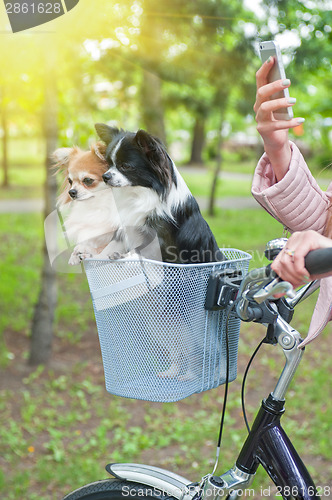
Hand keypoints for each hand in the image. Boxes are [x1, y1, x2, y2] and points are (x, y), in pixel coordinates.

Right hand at [254, 57, 303, 180]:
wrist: (276, 140)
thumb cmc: (279, 118)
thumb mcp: (281, 103)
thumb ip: (281, 93)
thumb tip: (285, 80)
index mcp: (261, 97)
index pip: (259, 80)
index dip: (264, 68)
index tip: (272, 58)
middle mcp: (257, 107)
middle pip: (261, 93)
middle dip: (273, 86)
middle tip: (288, 81)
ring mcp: (259, 119)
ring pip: (266, 107)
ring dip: (280, 103)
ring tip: (294, 101)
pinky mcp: (264, 130)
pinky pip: (277, 125)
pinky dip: (290, 122)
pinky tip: (301, 120)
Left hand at [271, 230, 331, 287]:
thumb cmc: (324, 264)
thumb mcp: (303, 274)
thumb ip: (290, 280)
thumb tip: (277, 293)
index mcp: (291, 245)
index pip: (276, 263)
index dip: (283, 276)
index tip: (292, 283)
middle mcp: (295, 238)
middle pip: (281, 262)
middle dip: (290, 277)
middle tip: (302, 281)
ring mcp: (301, 236)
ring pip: (286, 260)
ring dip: (295, 275)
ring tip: (305, 278)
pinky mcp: (309, 237)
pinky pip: (297, 256)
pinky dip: (300, 269)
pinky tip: (307, 273)